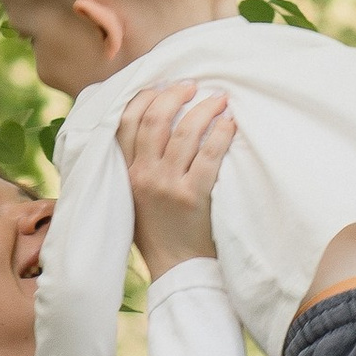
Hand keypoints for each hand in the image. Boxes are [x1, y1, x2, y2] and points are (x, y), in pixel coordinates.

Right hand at [119, 78, 234, 277]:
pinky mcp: (193, 197)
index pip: (127, 121)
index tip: (166, 86)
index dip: (146, 96)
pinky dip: (221, 134)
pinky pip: (209, 155)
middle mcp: (143, 175)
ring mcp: (167, 186)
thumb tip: (150, 122)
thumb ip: (134, 163)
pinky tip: (230, 123)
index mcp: (125, 172)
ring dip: (204, 109)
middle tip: (194, 86)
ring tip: (218, 99)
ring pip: (185, 132)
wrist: (175, 268)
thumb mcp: (131, 195)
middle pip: (156, 119)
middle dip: (176, 95)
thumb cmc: (156, 230)